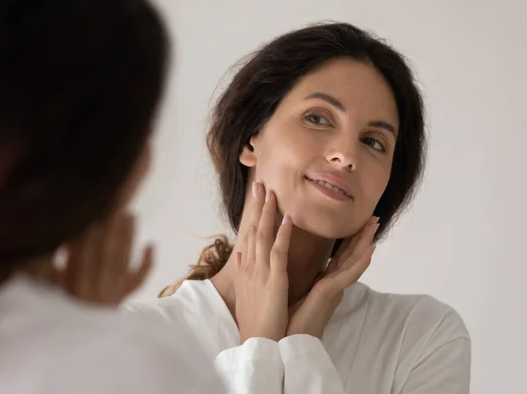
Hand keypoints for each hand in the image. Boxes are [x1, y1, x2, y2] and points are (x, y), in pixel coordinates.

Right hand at [56, 211, 153, 304]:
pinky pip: (138, 280)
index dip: (89, 238)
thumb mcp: (55, 286)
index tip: (94, 216)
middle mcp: (96, 290)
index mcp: (75, 287)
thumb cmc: (63, 302)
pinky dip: (147, 263)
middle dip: (112, 232)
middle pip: (107, 257)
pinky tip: (151, 244)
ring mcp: (113, 293)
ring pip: (122, 262)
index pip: (83, 259)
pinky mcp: (123, 296)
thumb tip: (68, 241)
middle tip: (117, 209)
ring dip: (128, 237)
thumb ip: (58, 267)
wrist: (82, 336)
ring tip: (131, 215)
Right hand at [233, 182, 291, 343]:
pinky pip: (278, 252)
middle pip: (253, 230)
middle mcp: (250, 266)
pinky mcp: (273, 280)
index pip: (249, 235)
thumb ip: (243, 270)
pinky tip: (288, 218)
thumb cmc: (254, 319)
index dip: (253, 215)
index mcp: (246, 269)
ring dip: (268, 212)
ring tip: (272, 192)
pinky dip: (282, 234)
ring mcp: (260, 272)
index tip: (256, 198)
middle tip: (260, 184)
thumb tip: (238, 254)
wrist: (257, 341)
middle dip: (257, 206)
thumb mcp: (245, 291)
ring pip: (263, 235)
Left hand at [286, 216, 378, 338]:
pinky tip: (370, 250)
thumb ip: (293, 275)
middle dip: (361, 236)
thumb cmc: (287, 319)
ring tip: (375, 226)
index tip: (357, 223)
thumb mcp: (290, 289)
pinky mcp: (330, 294)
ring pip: (353, 261)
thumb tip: (286, 261)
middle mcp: (332, 283)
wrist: (284, 341)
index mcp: (323, 281)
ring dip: (365, 243)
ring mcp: (333, 288)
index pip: (339, 256)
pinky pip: (348, 276)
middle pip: (350, 255)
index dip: (349, 239)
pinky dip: (360, 263)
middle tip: (373, 218)